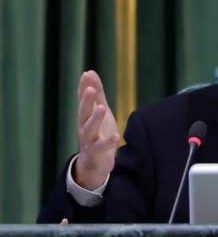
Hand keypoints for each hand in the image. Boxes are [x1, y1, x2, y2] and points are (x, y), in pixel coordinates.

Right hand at [74, 70, 120, 189]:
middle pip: (83, 113)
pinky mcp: (96, 155)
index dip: (83, 88)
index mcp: (85, 117)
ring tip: (102, 108)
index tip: (86, 75)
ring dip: (95, 119)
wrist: (94, 164)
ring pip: (89, 130)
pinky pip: (100, 148)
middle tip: (89, 89)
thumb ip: (96, 94)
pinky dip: (107, 143)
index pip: (83, 100)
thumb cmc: (97, 133)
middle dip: (86, 101)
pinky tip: (116, 136)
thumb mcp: (98, 112)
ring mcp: (89, 142)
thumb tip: (89, 72)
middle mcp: (84, 128)